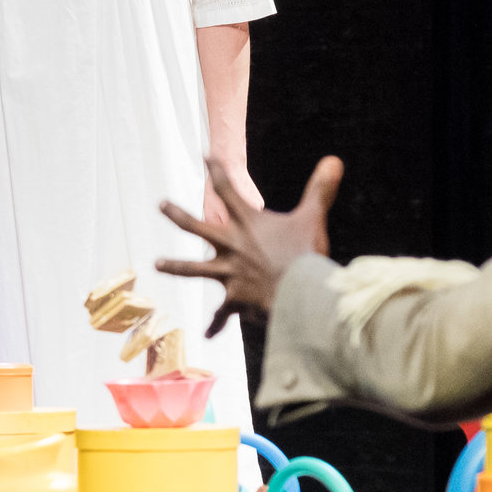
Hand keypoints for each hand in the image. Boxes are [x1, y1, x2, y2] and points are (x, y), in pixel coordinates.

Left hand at [158, 156, 342, 335]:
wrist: (299, 293)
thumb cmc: (306, 253)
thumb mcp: (312, 216)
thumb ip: (320, 188)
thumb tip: (334, 159)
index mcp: (247, 222)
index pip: (227, 189)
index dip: (217, 170)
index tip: (206, 156)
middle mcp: (230, 245)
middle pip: (196, 227)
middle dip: (178, 215)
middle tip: (161, 206)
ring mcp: (228, 272)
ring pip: (194, 268)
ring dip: (174, 265)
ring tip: (156, 264)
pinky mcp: (233, 297)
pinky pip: (221, 313)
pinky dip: (216, 324)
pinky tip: (207, 336)